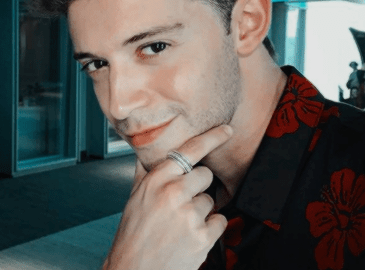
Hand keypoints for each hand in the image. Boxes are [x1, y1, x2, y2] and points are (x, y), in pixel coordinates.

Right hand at [102, 125, 231, 269]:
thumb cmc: (133, 234)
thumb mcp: (134, 196)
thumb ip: (146, 170)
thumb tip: (149, 150)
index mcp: (157, 179)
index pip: (190, 150)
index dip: (212, 137)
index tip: (226, 130)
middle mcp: (173, 193)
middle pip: (205, 175)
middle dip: (197, 187)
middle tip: (181, 203)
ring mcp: (189, 215)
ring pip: (211, 200)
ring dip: (201, 211)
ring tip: (181, 225)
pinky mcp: (202, 237)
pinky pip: (220, 221)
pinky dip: (210, 228)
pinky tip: (191, 236)